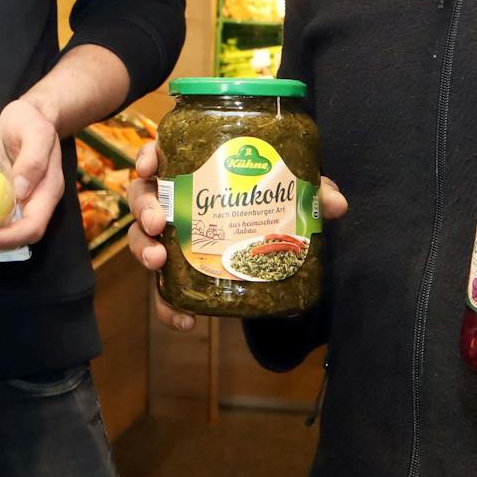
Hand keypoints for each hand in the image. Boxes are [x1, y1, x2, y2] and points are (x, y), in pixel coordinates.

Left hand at [0, 98, 66, 250]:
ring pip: (12, 227)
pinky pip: (1, 212)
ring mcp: (25, 197)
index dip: (11, 238)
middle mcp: (37, 198)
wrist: (31, 113)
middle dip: (0, 243)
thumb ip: (33, 159)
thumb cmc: (33, 120)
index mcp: (48, 189)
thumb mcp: (36, 131)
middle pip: (23, 234)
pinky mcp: (11, 191)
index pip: (34, 226)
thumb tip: (21, 191)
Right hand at [125, 141, 347, 331]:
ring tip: (157, 261)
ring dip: (143, 249)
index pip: (159, 155)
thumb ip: (311, 192)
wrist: (270, 249)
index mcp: (191, 170)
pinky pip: (164, 292)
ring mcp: (172, 239)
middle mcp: (174, 202)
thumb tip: (334, 204)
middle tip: (158, 221)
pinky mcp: (178, 275)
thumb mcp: (292, 194)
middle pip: (142, 196)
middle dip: (143, 208)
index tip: (150, 164)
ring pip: (142, 239)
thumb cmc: (270, 204)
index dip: (147, 156)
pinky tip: (185, 320)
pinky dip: (168, 307)